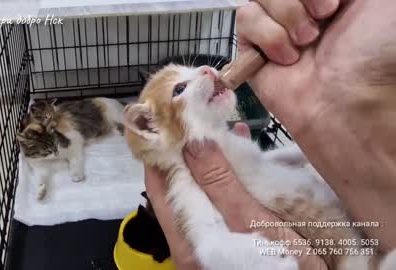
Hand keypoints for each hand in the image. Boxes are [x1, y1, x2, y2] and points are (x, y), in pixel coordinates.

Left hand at [144, 123, 326, 269]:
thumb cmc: (278, 263)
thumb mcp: (249, 222)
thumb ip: (219, 184)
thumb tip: (192, 143)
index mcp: (187, 235)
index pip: (160, 183)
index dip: (162, 148)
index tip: (171, 118)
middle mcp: (192, 235)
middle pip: (180, 183)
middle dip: (189, 148)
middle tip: (199, 115)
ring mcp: (211, 233)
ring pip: (203, 187)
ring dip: (212, 158)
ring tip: (221, 125)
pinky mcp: (230, 232)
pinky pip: (223, 195)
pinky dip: (230, 172)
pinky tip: (243, 149)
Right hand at [237, 0, 395, 249]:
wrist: (348, 102)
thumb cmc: (375, 54)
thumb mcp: (382, 2)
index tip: (336, 3)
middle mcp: (306, 7)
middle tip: (324, 18)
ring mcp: (279, 27)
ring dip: (286, 14)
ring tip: (306, 42)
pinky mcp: (255, 51)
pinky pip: (244, 19)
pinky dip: (266, 36)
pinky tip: (286, 58)